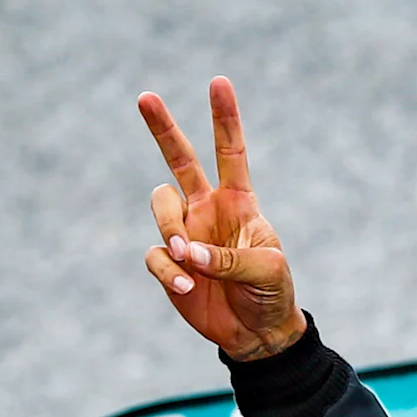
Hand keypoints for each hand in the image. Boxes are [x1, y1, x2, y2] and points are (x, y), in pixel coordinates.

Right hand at [140, 77, 304, 361]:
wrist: (257, 334)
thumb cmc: (271, 293)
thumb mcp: (267, 270)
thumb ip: (230, 258)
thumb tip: (187, 251)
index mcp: (239, 203)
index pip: (231, 152)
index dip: (225, 119)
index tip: (218, 83)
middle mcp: (208, 210)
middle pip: (180, 160)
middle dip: (163, 129)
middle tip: (145, 97)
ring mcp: (185, 235)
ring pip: (160, 206)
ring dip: (170, 228)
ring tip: (188, 259)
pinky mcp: (170, 264)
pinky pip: (155, 255)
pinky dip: (167, 269)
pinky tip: (187, 285)